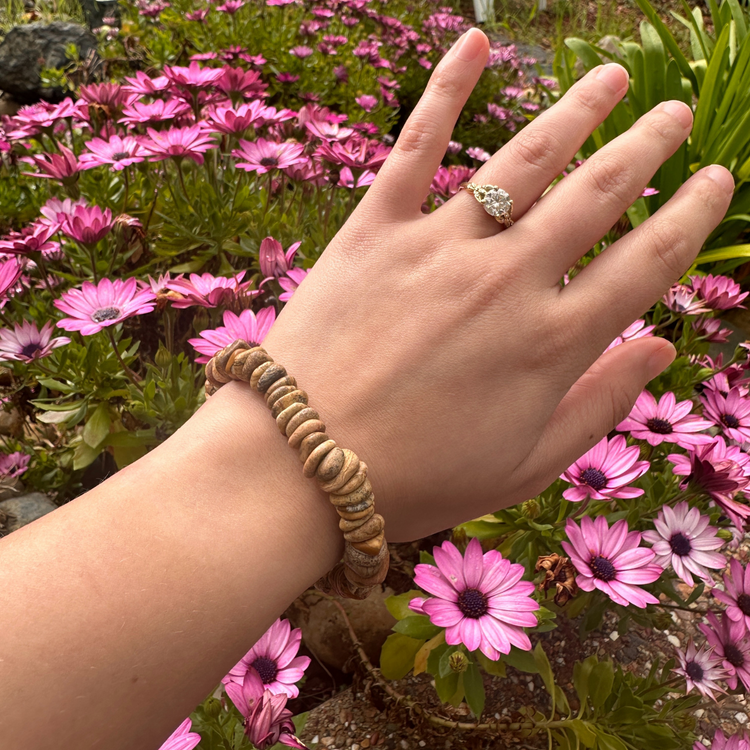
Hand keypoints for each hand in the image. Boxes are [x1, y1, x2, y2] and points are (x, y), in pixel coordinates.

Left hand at [220, 28, 732, 541]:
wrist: (302, 468)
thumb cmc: (415, 479)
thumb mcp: (523, 468)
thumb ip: (598, 407)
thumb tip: (662, 351)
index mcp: (551, 344)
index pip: (647, 264)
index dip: (692, 218)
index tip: (717, 182)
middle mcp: (507, 281)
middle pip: (598, 195)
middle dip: (648, 147)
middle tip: (676, 113)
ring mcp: (440, 247)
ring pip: (526, 160)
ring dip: (578, 111)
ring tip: (612, 78)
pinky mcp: (375, 231)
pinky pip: (416, 147)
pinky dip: (445, 90)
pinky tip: (476, 40)